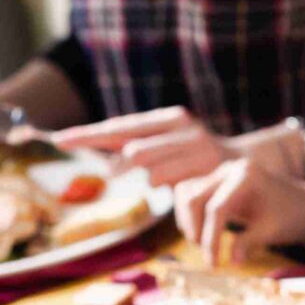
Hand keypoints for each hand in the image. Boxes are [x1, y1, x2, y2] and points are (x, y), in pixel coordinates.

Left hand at [51, 106, 228, 186]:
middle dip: (116, 165)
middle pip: (130, 145)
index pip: (119, 126)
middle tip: (108, 176)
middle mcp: (180, 125)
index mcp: (167, 119)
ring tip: (151, 182)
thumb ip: (135, 147)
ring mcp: (194, 143)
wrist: (245, 168)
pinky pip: (166, 178)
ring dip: (140, 177)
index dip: (88, 134)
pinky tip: (169, 186)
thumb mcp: (165, 148)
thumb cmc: (196, 161)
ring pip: (146, 163)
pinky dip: (160, 184)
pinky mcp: (204, 163)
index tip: (59, 140)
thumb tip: (93, 150)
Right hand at [175, 157, 304, 262]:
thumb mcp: (273, 231)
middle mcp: (229, 169)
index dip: (211, 239)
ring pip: (186, 193)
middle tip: (208, 256)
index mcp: (246, 176)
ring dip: (188, 220)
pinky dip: (190, 214)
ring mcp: (221, 173)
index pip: (216, 209)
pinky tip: (201, 233)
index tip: (214, 264)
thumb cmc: (293, 216)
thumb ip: (249, 243)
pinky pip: (191, 193)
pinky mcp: (217, 182)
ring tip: (202, 243)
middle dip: (196, 230)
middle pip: (194, 198)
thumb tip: (231, 261)